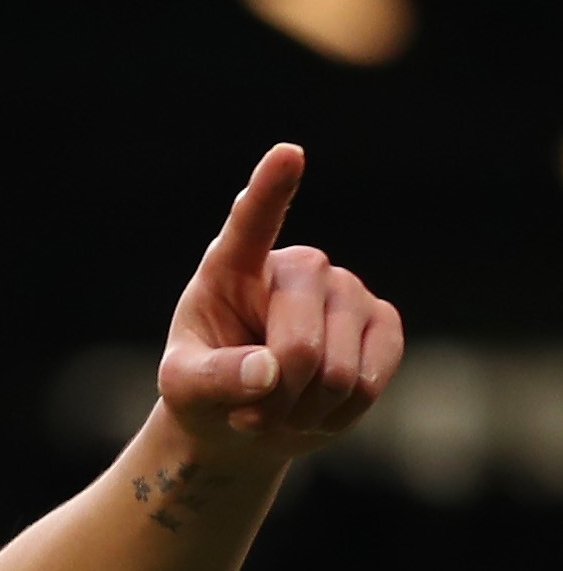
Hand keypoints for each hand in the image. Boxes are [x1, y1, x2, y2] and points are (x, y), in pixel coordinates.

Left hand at [156, 144, 404, 459]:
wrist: (247, 417)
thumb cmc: (205, 389)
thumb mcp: (185, 388)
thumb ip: (215, 378)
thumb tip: (270, 370)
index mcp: (233, 265)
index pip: (252, 221)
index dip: (271, 188)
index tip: (287, 153)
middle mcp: (299, 266)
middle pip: (300, 347)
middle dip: (275, 398)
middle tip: (249, 411)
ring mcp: (348, 289)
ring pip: (338, 373)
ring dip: (303, 411)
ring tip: (278, 407)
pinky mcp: (384, 322)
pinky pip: (370, 381)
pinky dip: (338, 413)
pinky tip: (316, 408)